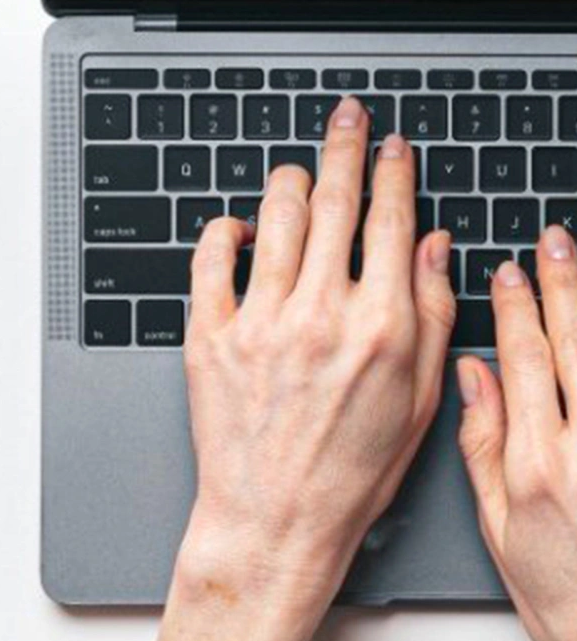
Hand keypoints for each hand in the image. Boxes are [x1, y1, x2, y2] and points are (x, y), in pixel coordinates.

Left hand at [176, 96, 454, 640]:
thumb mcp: (416, 404)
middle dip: (343, 147)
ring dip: (290, 181)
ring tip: (297, 170)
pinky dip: (225, 231)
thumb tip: (432, 245)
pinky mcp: (208, 338)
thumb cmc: (347, 476)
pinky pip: (210, 260)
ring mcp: (258, 322)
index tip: (391, 147)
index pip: (389, 220)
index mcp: (379, 325)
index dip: (393, 171)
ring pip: (275, 218)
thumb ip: (430, 316)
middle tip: (345, 118)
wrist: (274, 522)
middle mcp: (319, 313)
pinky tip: (239, 227)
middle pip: (334, 201)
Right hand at [457, 226, 576, 640]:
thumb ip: (483, 444)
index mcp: (536, 463)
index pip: (523, 363)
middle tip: (556, 241)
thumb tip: (474, 379)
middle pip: (574, 346)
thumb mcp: (495, 524)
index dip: (515, 310)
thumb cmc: (557, 594)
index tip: (509, 273)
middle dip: (563, 285)